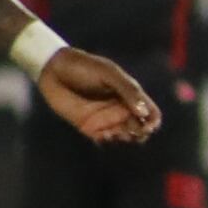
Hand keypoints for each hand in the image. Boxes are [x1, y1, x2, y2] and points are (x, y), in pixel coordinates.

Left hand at [38, 47, 162, 144]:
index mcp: (130, 95)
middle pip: (141, 128)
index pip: (151, 112)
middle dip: (140, 132)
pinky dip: (108, 140)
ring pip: (125, 136)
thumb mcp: (109, 74)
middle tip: (129, 128)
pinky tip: (101, 134)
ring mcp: (106, 119)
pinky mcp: (90, 128)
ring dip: (124, 137)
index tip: (147, 124)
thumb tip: (144, 113)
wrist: (54, 70)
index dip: (152, 121)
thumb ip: (128, 90)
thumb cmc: (84, 66)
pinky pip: (106, 140)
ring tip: (113, 130)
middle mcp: (121, 108)